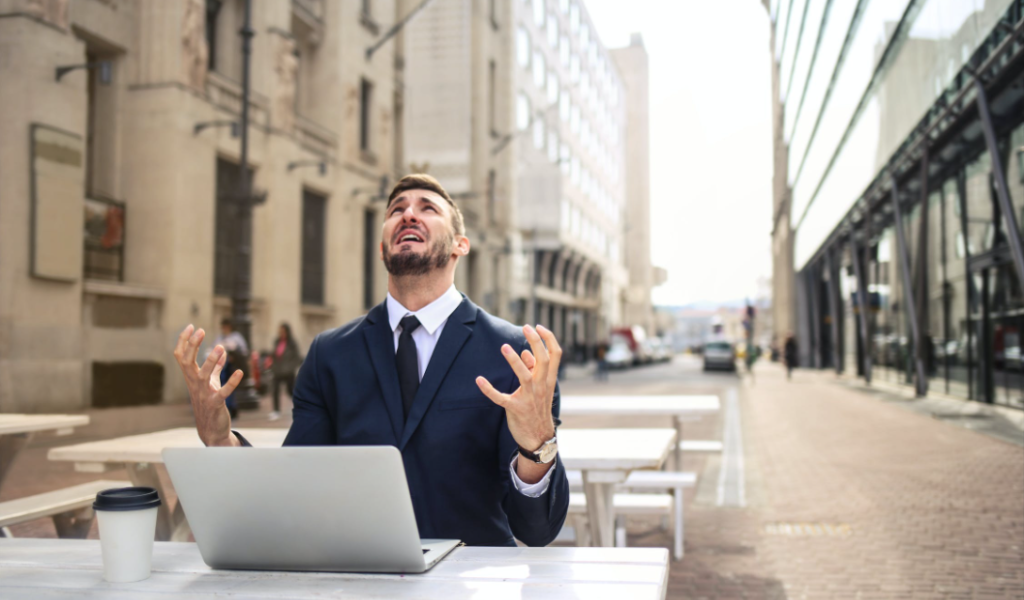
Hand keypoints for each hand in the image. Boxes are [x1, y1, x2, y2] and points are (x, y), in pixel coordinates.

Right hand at [173, 324, 241, 446]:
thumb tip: (222, 351)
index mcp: (191, 378)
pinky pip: (222, 392)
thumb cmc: (210, 403)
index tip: (190, 326)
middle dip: (193, 346)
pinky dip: (231, 383)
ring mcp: (204, 395)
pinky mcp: (215, 404)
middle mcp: (194, 385)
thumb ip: (215, 368)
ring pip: (203, 376)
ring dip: (211, 361)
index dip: (184, 341)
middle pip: (187, 362)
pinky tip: (239, 372)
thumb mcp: (211, 383)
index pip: (181, 357)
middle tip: (200, 330)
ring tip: (220, 347)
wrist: (211, 430)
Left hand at [476, 324, 560, 451]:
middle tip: (526, 327)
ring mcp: (529, 398)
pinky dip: (489, 389)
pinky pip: (501, 398)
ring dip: (514, 361)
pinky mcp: (516, 409)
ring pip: (524, 376)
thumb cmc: (537, 408)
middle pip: (543, 360)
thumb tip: (525, 352)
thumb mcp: (541, 389)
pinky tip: (479, 380)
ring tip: (504, 347)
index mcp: (549, 380)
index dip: (548, 339)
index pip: (555, 355)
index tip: (538, 327)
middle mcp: (541, 386)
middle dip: (536, 342)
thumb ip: (534, 370)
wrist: (539, 437)